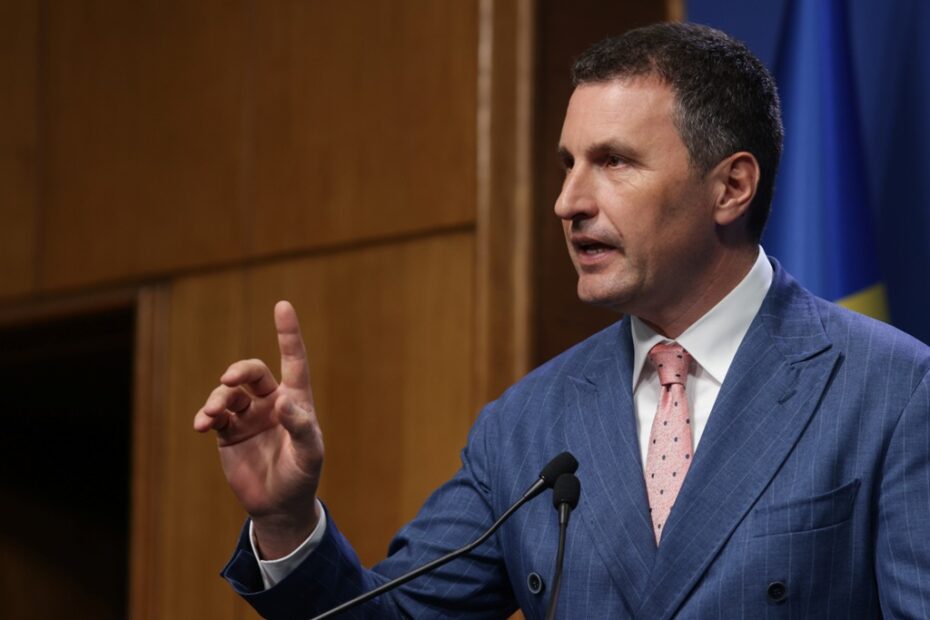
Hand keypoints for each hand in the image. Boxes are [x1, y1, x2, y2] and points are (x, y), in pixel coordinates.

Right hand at [194, 300, 323, 558]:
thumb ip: (299, 427)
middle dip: (239, 371)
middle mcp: (271, 402)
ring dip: (217, 400)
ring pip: (229, 395)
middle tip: (228, 380)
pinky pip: (214, 417)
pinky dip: (206, 418)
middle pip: (252, 373)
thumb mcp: (309, 454)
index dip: (288, 333)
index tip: (282, 305)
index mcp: (296, 400)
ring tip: (211, 416)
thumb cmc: (302, 475)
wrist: (279, 505)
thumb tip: (282, 403)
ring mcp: (248, 417)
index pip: (293, 360)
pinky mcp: (229, 434)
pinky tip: (202, 425)